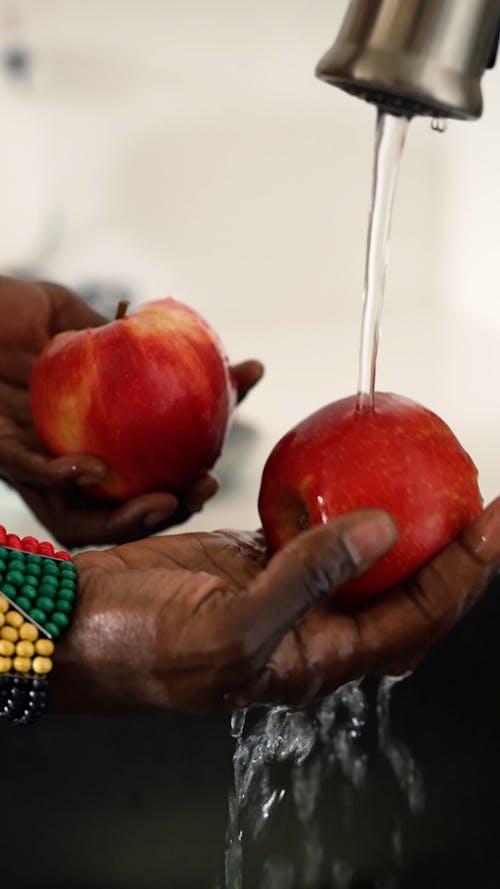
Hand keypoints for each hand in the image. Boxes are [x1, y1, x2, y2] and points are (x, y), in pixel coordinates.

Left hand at [0, 276, 262, 546]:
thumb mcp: (65, 315)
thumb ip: (111, 334)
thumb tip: (173, 335)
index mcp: (86, 430)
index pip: (151, 453)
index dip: (195, 441)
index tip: (237, 410)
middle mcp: (61, 456)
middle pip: (121, 504)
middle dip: (169, 507)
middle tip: (205, 486)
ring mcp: (26, 461)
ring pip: (78, 517)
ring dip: (126, 521)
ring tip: (165, 503)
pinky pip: (31, 478)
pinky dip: (64, 482)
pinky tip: (95, 469)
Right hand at [51, 498, 499, 712]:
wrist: (86, 622)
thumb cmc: (144, 648)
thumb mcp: (231, 629)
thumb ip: (309, 580)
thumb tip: (384, 531)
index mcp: (319, 660)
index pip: (415, 619)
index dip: (462, 574)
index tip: (493, 524)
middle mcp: (315, 628)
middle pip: (407, 593)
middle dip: (455, 553)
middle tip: (487, 502)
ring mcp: (290, 590)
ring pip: (367, 558)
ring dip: (409, 525)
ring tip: (441, 482)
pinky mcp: (261, 557)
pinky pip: (317, 526)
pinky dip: (343, 500)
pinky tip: (362, 471)